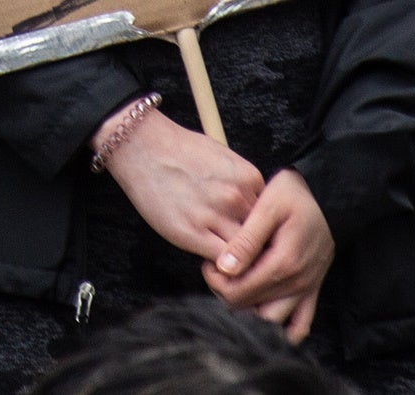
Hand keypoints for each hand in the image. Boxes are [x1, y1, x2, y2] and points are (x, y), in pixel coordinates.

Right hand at [98, 106, 263, 264]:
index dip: (264, 230)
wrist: (141, 146)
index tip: (257, 239)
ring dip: (240, 262)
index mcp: (249, 178)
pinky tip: (214, 265)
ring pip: (244, 254)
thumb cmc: (179, 149)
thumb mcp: (223, 158)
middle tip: (251, 260)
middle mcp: (237, 198)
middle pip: (263, 238)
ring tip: (234, 266)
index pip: (272, 217)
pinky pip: (222, 262)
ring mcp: (215, 216)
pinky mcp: (192, 233)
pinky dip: (222, 268)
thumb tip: (255, 210)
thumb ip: (243, 185)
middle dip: (257, 250)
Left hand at [201, 167, 333, 342]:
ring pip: (270, 321)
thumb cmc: (296, 195)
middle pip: (248, 308)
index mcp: (282, 264)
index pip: (237, 293)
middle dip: (226, 291)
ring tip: (237, 283)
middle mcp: (296, 283)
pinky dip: (284, 329)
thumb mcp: (268, 206)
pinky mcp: (313, 289)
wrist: (331, 195)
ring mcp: (306, 289)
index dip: (215, 281)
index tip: (209, 261)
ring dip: (249, 310)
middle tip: (219, 268)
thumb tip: (224, 268)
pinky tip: (265, 315)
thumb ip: (246, 240)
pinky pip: (301, 325)